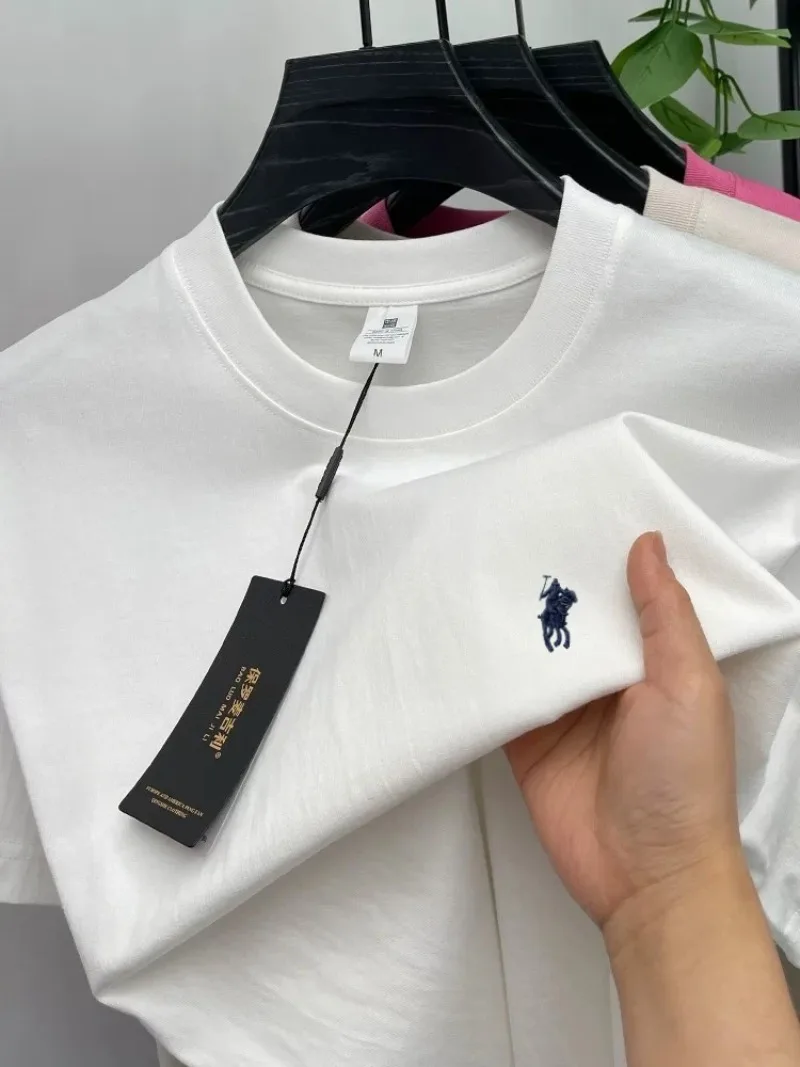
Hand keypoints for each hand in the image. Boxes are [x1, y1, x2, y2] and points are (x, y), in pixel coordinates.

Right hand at [506, 532, 743, 933]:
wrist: (647, 877)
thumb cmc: (684, 780)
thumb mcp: (688, 684)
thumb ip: (666, 615)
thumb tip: (647, 543)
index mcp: (656, 662)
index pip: (624, 598)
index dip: (602, 560)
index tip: (571, 513)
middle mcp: (610, 682)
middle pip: (573, 621)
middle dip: (548, 585)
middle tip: (509, 532)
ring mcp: (566, 712)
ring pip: (533, 653)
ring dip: (511, 624)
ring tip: (475, 570)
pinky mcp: (529, 741)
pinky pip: (502, 698)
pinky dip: (483, 674)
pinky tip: (459, 637)